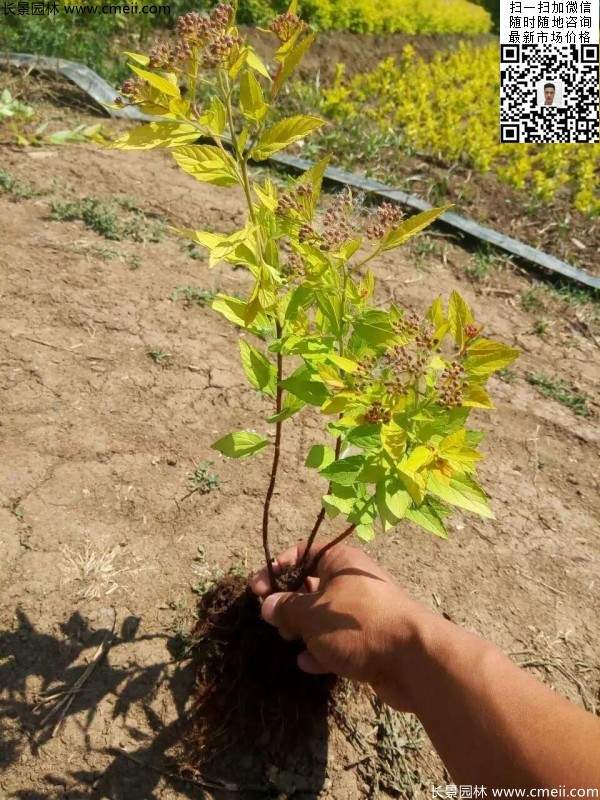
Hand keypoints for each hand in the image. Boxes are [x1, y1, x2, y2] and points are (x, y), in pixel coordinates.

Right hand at [249, 541, 434, 709]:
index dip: (278, 567)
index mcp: (341, 561)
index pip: (304, 552)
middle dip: (290, 603)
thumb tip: (267, 605)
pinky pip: (339, 642)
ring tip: (287, 640)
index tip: (256, 589)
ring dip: (304, 628)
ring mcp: (364, 612)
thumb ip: (286, 608)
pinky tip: (307, 663)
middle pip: (313, 585)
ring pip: (325, 616)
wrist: (413, 660)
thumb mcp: (311, 613)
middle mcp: (353, 581)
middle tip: (273, 620)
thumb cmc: (357, 624)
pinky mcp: (371, 641)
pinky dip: (322, 651)